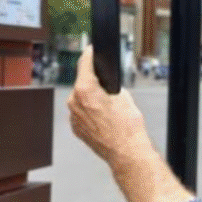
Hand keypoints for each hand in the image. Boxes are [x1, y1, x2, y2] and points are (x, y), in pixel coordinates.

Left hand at [68, 46, 153, 168]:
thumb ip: (108, 85)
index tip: (91, 50)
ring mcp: (73, 116)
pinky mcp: (76, 128)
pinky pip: (81, 114)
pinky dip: (89, 112)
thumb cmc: (128, 126)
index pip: (84, 64)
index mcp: (85, 89)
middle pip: (82, 83)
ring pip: (81, 99)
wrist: (127, 152)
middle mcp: (74, 102)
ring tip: (107, 105)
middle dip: (93, 81)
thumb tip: (103, 84)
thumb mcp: (123, 95)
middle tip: (107, 84)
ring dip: (91, 98)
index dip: (90, 55)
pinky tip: (103, 118)